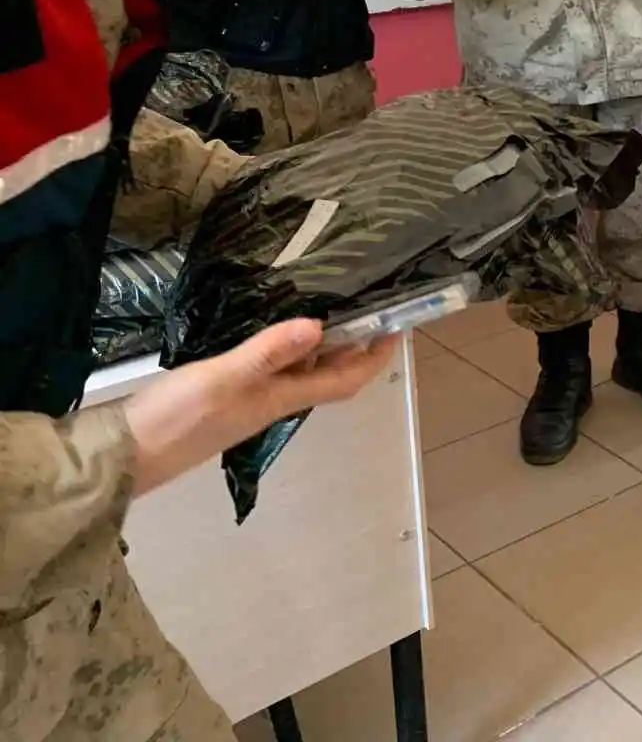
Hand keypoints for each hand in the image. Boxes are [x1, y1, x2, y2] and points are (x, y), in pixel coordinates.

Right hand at [123, 318, 396, 496]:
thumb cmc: (176, 419)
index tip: (399, 326)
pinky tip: (274, 326)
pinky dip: (283, 347)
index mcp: (283, 398)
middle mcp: (274, 401)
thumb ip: (268, 353)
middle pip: (328, 373)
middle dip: (355, 343)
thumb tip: (321, 328)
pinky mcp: (224, 396)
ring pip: (300, 370)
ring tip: (331, 303)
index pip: (346, 379)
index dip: (376, 357)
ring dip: (321, 343)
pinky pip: (270, 369)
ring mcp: (249, 400)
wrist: (123, 456)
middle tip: (369, 303)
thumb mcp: (223, 378)